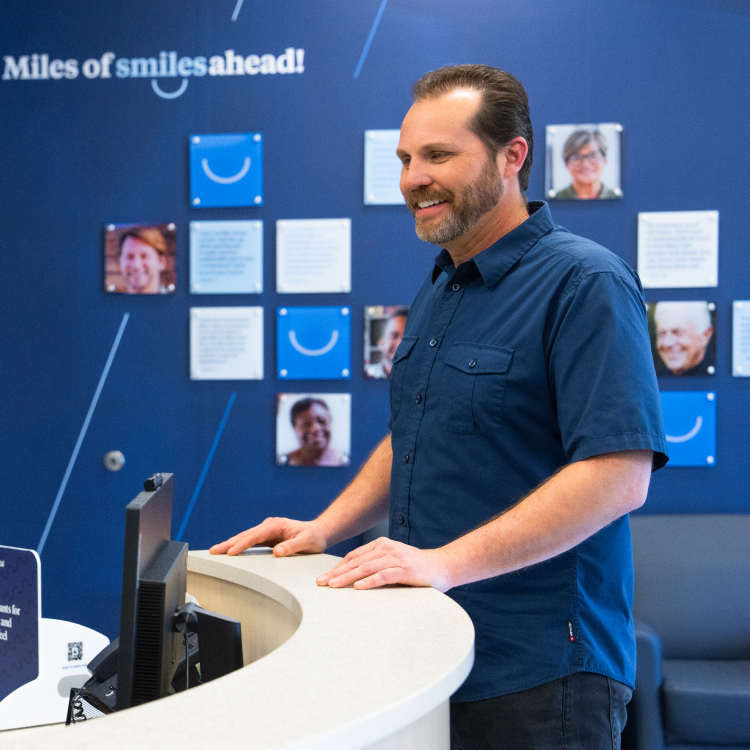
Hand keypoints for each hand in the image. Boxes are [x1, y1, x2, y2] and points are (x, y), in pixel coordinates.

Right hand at [209, 517, 328, 556]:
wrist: (319, 533)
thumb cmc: (314, 537)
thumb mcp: (306, 542)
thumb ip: (292, 546)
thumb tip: (277, 551)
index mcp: (276, 525)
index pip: (256, 535)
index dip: (242, 544)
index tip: (231, 551)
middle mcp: (269, 526)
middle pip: (246, 535)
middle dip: (229, 543)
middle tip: (213, 551)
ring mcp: (267, 531)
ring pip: (245, 537)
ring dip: (230, 544)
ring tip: (215, 552)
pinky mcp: (267, 537)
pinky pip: (249, 542)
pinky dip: (238, 546)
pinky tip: (229, 551)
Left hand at [316, 537, 453, 591]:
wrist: (443, 566)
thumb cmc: (417, 567)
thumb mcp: (393, 561)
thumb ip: (376, 565)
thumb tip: (354, 577)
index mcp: (382, 545)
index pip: (354, 557)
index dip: (337, 567)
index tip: (323, 578)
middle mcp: (387, 549)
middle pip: (356, 562)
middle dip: (336, 573)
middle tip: (321, 583)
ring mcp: (396, 558)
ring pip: (366, 568)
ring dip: (347, 577)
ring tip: (333, 585)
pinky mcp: (405, 570)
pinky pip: (383, 576)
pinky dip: (369, 582)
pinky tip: (357, 588)